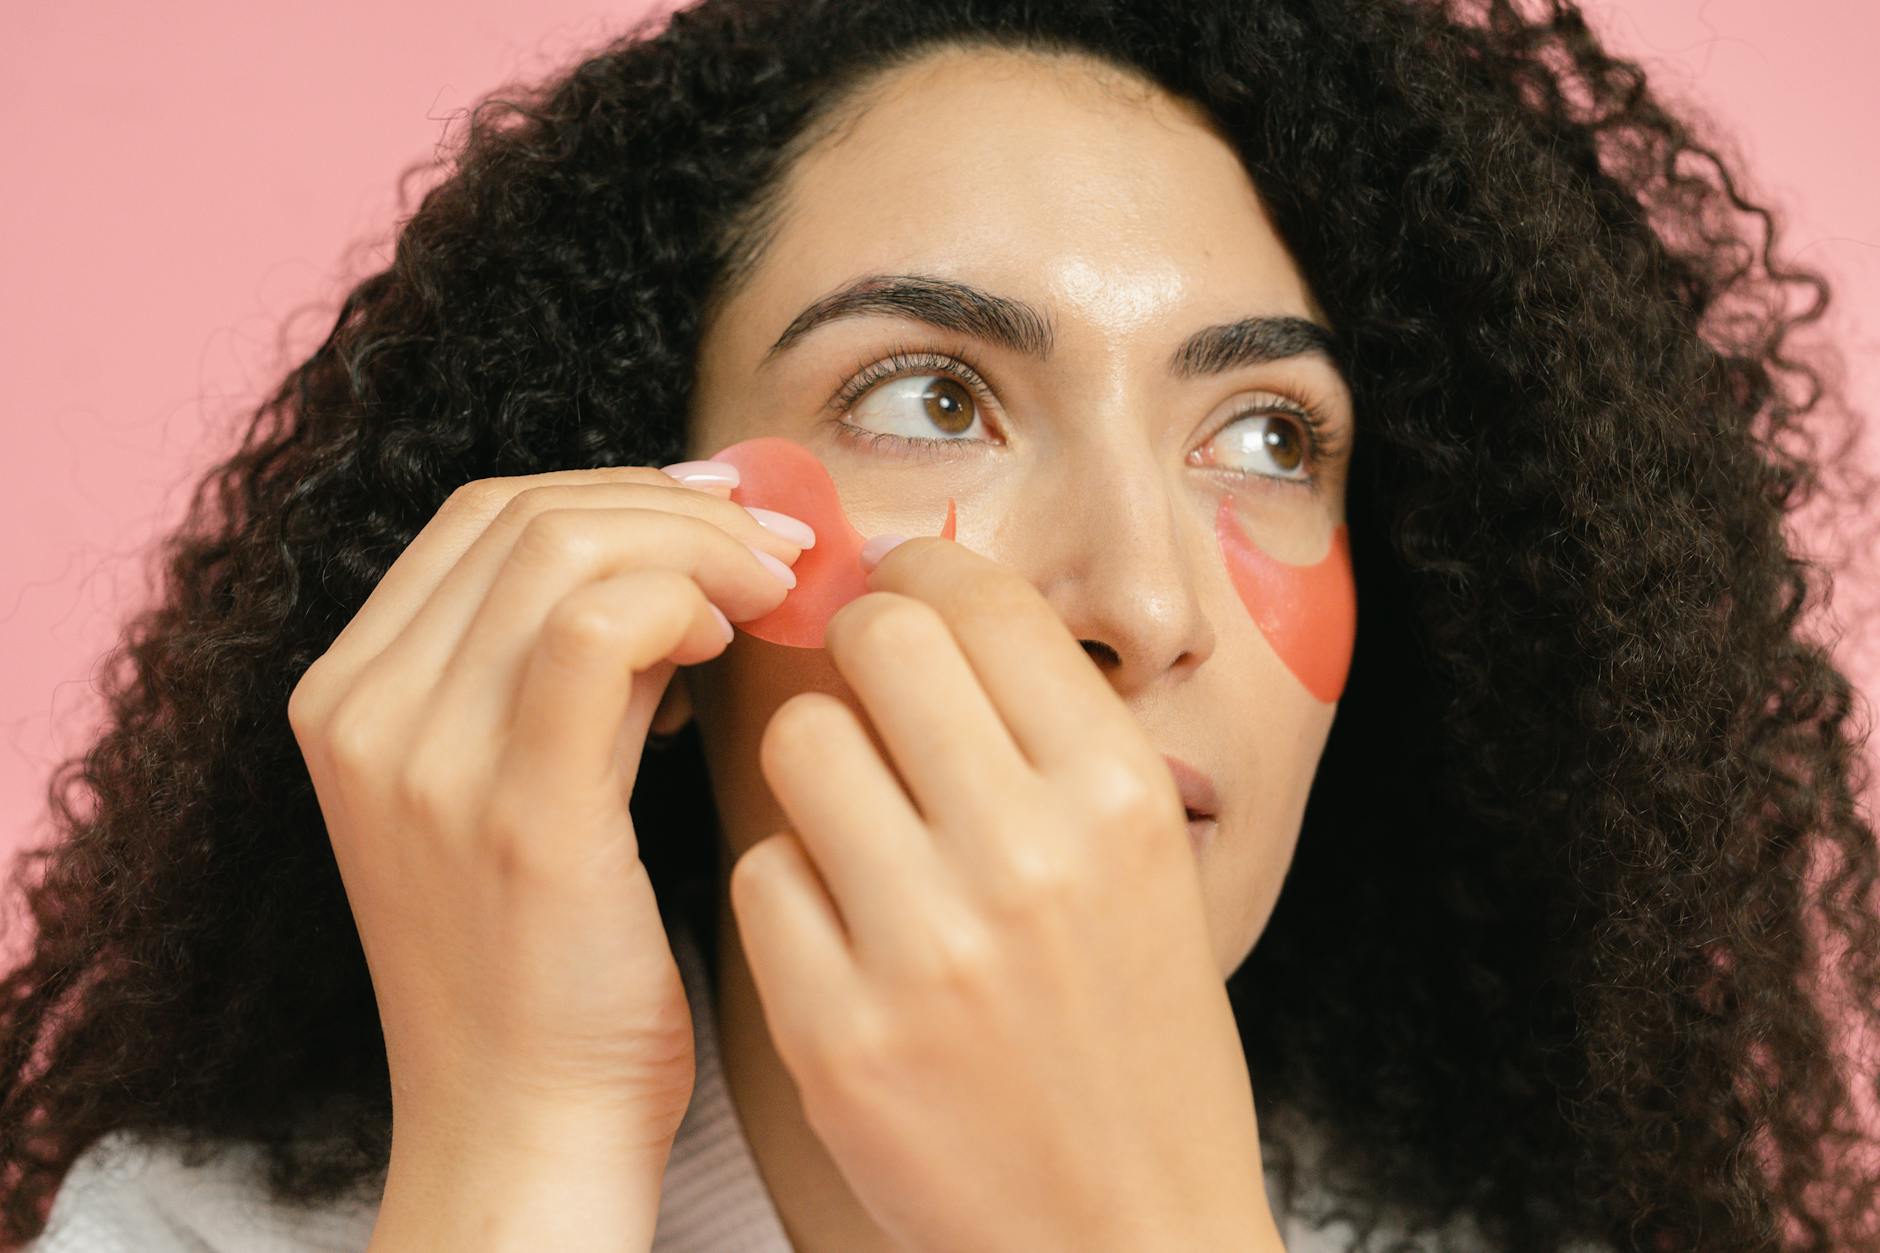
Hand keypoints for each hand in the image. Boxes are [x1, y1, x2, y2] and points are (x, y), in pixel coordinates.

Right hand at [284, 463, 807, 1246]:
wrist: (524, 1126)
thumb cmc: (551, 966)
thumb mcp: (520, 788)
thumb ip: (563, 672)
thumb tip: (679, 560)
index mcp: (349, 696)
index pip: (483, 516)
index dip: (619, 489)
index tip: (723, 514)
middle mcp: (362, 714)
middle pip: (522, 513)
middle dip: (673, 504)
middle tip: (775, 543)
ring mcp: (423, 762)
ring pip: (563, 548)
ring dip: (695, 544)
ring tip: (767, 591)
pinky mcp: (514, 816)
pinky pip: (596, 632)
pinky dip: (681, 599)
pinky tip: (730, 643)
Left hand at [729, 536, 1279, 1252]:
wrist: (1130, 1230)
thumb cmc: (1139, 1033)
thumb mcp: (1145, 862)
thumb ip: (1049, 731)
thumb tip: (931, 599)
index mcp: (1119, 795)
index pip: (981, 597)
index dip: (923, 574)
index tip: (904, 593)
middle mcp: (1026, 854)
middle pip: (877, 640)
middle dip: (858, 641)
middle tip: (866, 683)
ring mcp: (924, 948)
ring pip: (799, 743)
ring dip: (818, 764)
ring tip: (860, 821)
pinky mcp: (836, 1033)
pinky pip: (762, 873)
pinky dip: (792, 885)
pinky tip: (844, 928)